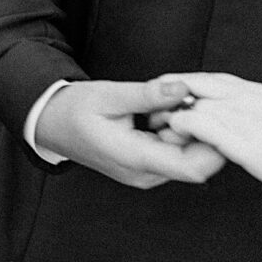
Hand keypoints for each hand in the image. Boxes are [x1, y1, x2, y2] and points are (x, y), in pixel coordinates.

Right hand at [34, 77, 226, 188]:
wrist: (51, 124)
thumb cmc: (73, 110)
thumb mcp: (107, 94)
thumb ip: (147, 94)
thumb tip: (182, 88)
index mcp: (134, 158)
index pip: (193, 167)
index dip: (210, 142)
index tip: (207, 113)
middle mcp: (144, 174)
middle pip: (197, 162)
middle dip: (200, 131)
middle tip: (184, 101)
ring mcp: (146, 174)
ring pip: (189, 158)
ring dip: (188, 131)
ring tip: (165, 105)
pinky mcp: (147, 168)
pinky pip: (176, 155)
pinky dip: (178, 133)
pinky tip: (162, 114)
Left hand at [158, 73, 261, 233]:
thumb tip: (256, 129)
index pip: (215, 79)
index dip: (190, 85)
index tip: (173, 93)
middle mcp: (249, 99)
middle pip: (196, 83)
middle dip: (171, 92)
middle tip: (153, 104)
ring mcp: (243, 116)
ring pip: (190, 102)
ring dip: (170, 114)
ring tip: (156, 127)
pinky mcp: (239, 139)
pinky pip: (195, 124)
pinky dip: (179, 129)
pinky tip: (172, 139)